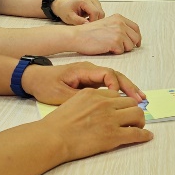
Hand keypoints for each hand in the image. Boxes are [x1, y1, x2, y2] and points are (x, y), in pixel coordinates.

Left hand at [23, 61, 144, 103]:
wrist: (33, 79)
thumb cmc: (45, 84)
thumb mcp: (60, 94)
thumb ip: (81, 98)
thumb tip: (99, 104)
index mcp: (84, 70)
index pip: (107, 74)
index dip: (116, 85)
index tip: (118, 98)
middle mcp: (90, 71)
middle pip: (116, 76)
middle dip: (129, 87)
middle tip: (141, 99)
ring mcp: (90, 76)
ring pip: (114, 80)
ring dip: (127, 89)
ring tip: (140, 100)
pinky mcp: (89, 82)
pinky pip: (108, 85)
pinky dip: (118, 92)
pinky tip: (125, 101)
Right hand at [34, 88, 152, 160]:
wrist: (53, 138)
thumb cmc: (58, 124)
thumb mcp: (73, 102)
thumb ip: (89, 101)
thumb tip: (99, 107)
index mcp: (94, 93)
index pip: (117, 95)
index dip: (122, 104)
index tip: (124, 110)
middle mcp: (105, 103)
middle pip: (130, 103)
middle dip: (134, 110)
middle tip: (133, 119)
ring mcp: (110, 119)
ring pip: (137, 114)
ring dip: (140, 121)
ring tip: (139, 127)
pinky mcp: (113, 135)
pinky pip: (136, 133)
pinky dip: (144, 135)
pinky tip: (147, 136)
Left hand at [51, 0, 105, 23]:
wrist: (64, 6)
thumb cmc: (65, 11)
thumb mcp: (69, 17)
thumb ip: (78, 21)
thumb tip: (87, 24)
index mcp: (83, 1)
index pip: (95, 12)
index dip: (93, 21)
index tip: (87, 26)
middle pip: (100, 12)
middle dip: (95, 20)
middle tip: (87, 24)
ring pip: (101, 12)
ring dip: (96, 19)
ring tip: (87, 20)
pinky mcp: (95, 2)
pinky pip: (100, 11)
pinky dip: (96, 16)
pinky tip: (89, 17)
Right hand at [70, 14, 141, 54]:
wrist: (78, 36)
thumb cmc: (88, 32)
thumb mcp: (106, 24)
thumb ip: (118, 27)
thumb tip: (129, 36)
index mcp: (119, 18)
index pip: (135, 28)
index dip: (137, 37)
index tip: (136, 42)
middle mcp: (120, 23)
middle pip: (135, 38)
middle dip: (131, 45)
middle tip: (122, 48)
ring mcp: (119, 32)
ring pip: (130, 46)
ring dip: (122, 49)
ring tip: (110, 46)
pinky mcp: (115, 42)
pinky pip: (121, 51)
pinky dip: (115, 52)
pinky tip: (106, 48)